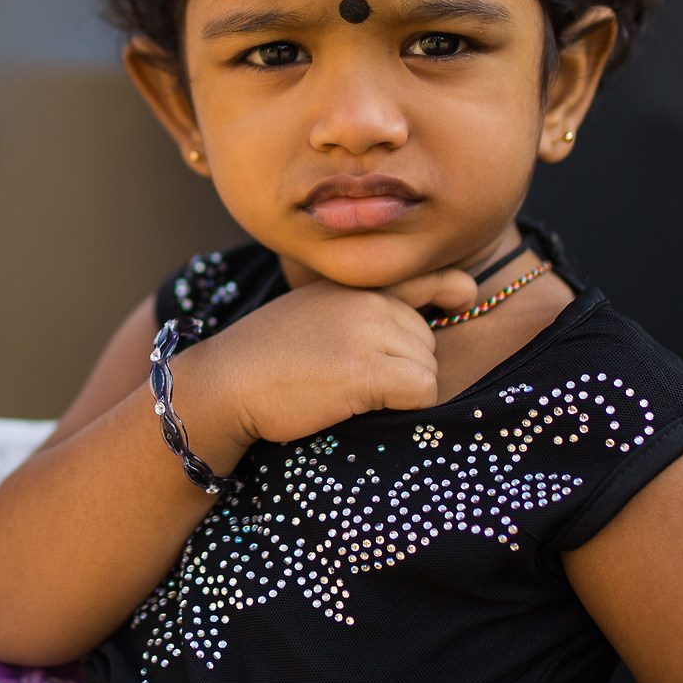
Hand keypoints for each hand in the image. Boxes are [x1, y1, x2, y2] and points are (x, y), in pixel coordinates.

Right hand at [175, 267, 480, 458]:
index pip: (429, 276)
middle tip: (353, 378)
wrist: (224, 381)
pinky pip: (423, 390)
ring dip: (401, 390)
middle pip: (428, 340)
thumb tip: (403, 326)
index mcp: (354, 284)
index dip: (452, 291)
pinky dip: (406, 406)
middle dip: (405, 365)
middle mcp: (368, 300)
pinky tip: (364, 405)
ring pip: (428, 367)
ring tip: (349, 391)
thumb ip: (356, 308)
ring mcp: (369, 332)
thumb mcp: (312, 311)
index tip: (459, 301)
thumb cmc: (262, 358)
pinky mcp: (368, 370)